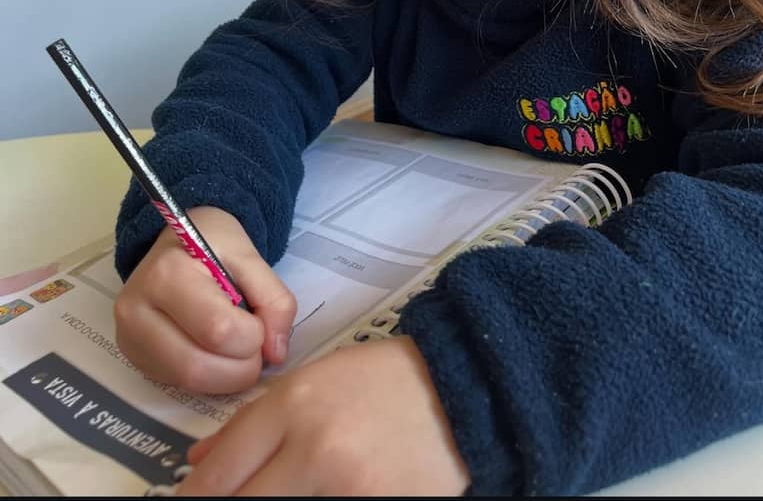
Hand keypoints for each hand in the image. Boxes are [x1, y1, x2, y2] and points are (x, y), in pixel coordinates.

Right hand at [114, 207, 296, 393]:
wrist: (174, 241)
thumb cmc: (212, 243)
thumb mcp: (249, 255)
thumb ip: (273, 299)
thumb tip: (276, 353)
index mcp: (168, 274)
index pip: (218, 330)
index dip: (254, 336)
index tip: (261, 321)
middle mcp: (137, 309)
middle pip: (197, 366)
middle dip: (241, 367)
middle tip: (256, 347)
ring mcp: (129, 337)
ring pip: (186, 382)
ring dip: (226, 378)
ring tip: (239, 351)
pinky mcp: (132, 356)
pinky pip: (176, 383)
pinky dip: (208, 379)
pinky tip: (216, 353)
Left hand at [175, 336, 469, 495]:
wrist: (462, 389)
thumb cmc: (387, 379)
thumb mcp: (314, 379)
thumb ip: (256, 420)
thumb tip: (203, 463)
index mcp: (295, 404)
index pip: (221, 470)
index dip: (195, 496)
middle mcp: (315, 448)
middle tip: (231, 499)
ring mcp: (346, 487)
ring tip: (288, 488)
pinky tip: (317, 493)